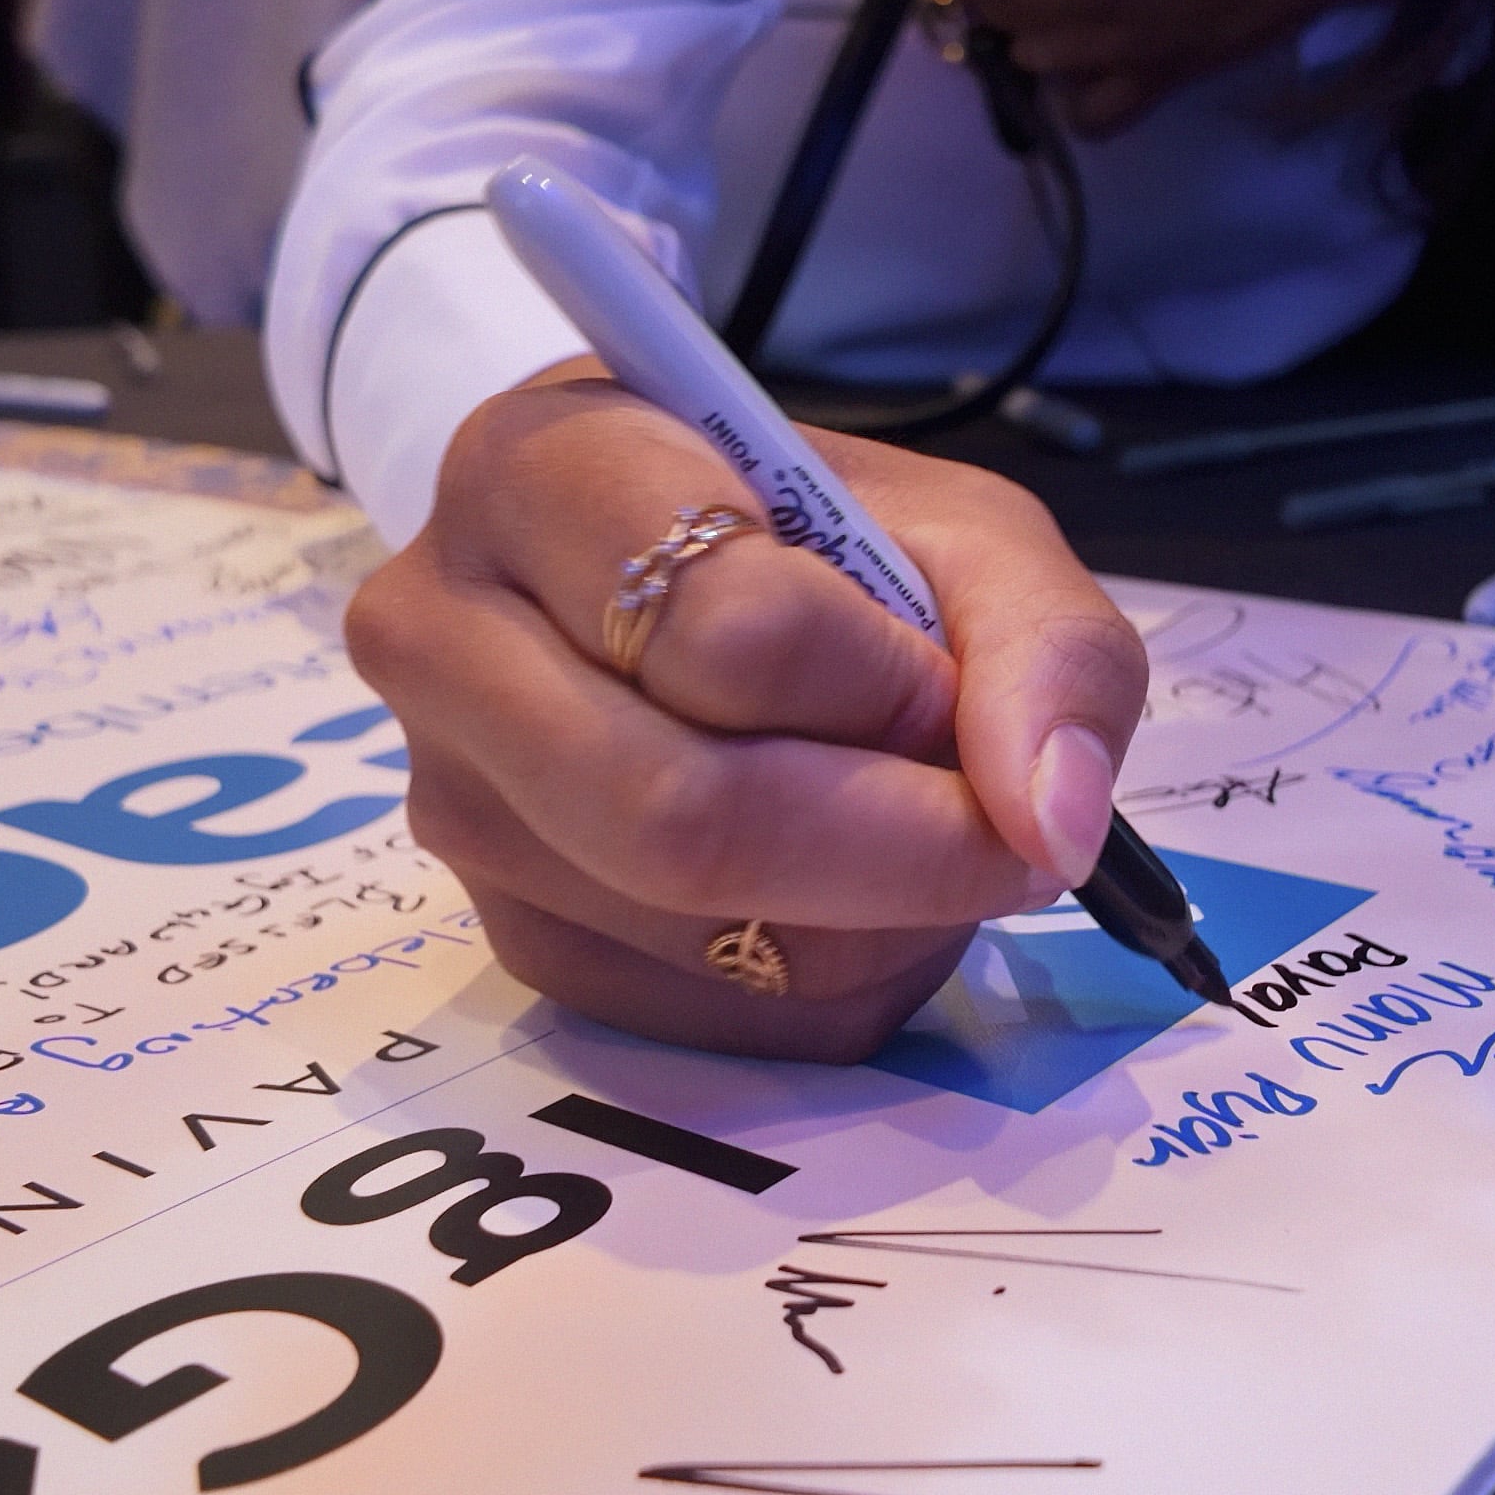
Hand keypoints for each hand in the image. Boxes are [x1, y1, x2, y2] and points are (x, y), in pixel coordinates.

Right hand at [346, 364, 1148, 1060]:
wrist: (679, 586)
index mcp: (535, 472)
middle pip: (682, 815)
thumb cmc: (811, 537)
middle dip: (895, 846)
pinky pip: (707, 1022)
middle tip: (996, 826)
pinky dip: (832, 981)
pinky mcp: (508, 939)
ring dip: (877, 920)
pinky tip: (845, 894)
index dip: (885, 688)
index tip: (951, 691)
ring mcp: (455, 805)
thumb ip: (1043, 646)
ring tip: (905, 825)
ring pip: (702, 935)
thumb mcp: (960, 531)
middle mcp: (444, 639)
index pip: (723, 630)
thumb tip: (1050, 823)